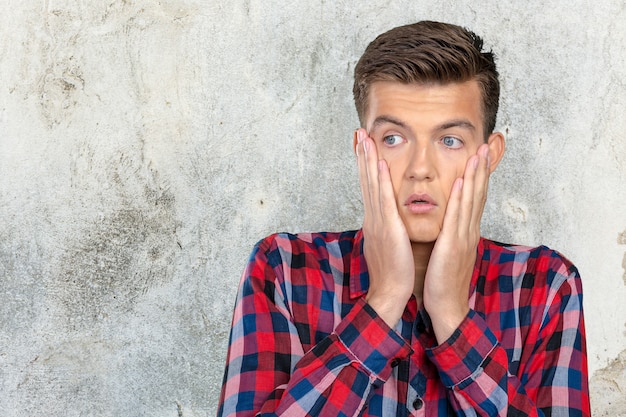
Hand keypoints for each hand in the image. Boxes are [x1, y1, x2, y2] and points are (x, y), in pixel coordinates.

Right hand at [355, 128, 414, 327]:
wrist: (389, 292)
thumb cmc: (392, 272)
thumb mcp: (388, 244)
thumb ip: (386, 228)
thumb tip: (386, 219)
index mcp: (375, 220)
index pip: (369, 186)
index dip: (365, 165)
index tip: (363, 146)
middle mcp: (373, 217)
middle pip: (366, 180)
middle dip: (362, 155)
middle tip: (359, 133)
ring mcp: (378, 221)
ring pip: (372, 185)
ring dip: (368, 160)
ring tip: (365, 139)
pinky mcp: (387, 228)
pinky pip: (384, 200)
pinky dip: (381, 181)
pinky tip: (380, 165)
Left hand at [424, 144, 490, 342]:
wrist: (446, 307)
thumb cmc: (443, 281)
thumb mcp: (448, 253)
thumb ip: (450, 235)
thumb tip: (449, 224)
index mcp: (466, 232)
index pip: (474, 199)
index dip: (479, 177)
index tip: (480, 156)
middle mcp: (469, 232)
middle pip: (478, 194)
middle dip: (482, 169)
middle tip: (486, 145)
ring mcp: (463, 238)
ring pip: (471, 201)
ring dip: (475, 176)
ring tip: (478, 154)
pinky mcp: (453, 246)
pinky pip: (457, 218)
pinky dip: (460, 199)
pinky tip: (461, 182)